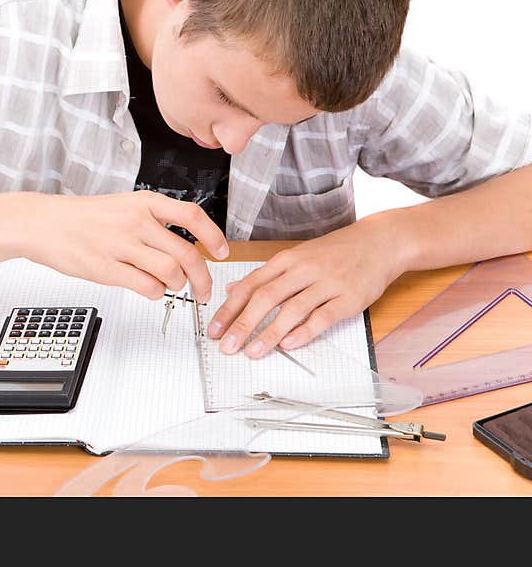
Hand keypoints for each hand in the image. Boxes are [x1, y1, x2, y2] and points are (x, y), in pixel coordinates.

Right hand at [16, 190, 229, 301]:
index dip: (214, 237)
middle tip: (204, 290)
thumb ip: (153, 222)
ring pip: (170, 273)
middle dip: (202, 279)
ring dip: (176, 286)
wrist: (44, 223)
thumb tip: (186, 246)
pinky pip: (147, 287)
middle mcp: (136, 221)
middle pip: (187, 254)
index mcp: (144, 203)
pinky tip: (147, 287)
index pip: (192, 216)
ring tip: (167, 285)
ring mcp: (121, 245)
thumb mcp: (123, 206)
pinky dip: (155, 293)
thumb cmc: (82, 218)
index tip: (222, 253)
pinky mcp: (106, 268)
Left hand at [206, 216, 408, 357]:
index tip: (214, 329)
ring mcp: (327, 283)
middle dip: (243, 323)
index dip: (230, 308)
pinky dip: (305, 332)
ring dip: (269, 333)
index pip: (250, 285)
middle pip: (266, 297)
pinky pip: (323, 317)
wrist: (379, 242)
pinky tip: (289, 345)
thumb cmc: (334, 252)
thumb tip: (232, 290)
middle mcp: (303, 270)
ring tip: (252, 352)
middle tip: (228, 346)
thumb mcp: (295, 257)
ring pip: (292, 309)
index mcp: (286, 260)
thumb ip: (265, 276)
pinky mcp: (349, 298)